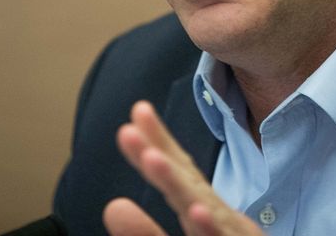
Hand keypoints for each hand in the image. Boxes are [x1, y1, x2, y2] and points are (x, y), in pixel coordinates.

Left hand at [103, 100, 263, 235]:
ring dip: (180, 185)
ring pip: (205, 211)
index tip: (136, 113)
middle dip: (161, 154)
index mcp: (208, 214)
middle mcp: (222, 220)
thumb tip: (113, 206)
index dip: (159, 143)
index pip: (181, 175)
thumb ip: (147, 235)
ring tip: (153, 160)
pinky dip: (211, 229)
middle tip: (130, 129)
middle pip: (190, 184)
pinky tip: (198, 213)